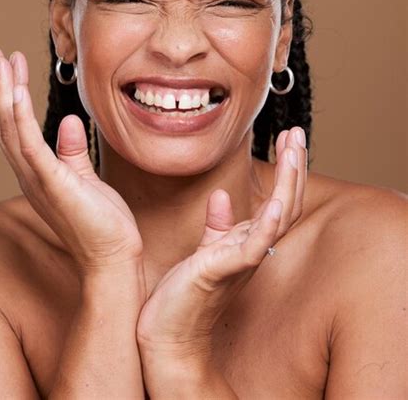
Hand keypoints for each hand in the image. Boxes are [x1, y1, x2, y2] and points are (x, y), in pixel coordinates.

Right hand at [0, 45, 142, 274]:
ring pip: (8, 128)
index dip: (8, 95)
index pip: (13, 127)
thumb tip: (67, 122)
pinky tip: (15, 89)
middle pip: (2, 122)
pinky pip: (28, 145)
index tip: (11, 65)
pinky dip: (18, 115)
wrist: (114, 257)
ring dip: (2, 91)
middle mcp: (28, 174)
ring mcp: (36, 179)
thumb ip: (73, 151)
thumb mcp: (86, 179)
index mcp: (36, 172)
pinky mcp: (52, 183)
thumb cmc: (103, 223)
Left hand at [137, 127, 305, 361]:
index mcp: (249, 241)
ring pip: (278, 217)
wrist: (168, 334)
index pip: (277, 200)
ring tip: (293, 149)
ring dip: (288, 183)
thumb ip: (218, 225)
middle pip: (286, 202)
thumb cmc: (185, 294)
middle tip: (298, 133)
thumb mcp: (206, 251)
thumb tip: (221, 195)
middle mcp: (253, 248)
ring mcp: (242, 260)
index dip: (286, 171)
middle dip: (294, 167)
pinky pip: (255, 246)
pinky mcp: (224, 270)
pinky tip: (274, 201)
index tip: (289, 139)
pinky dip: (267, 223)